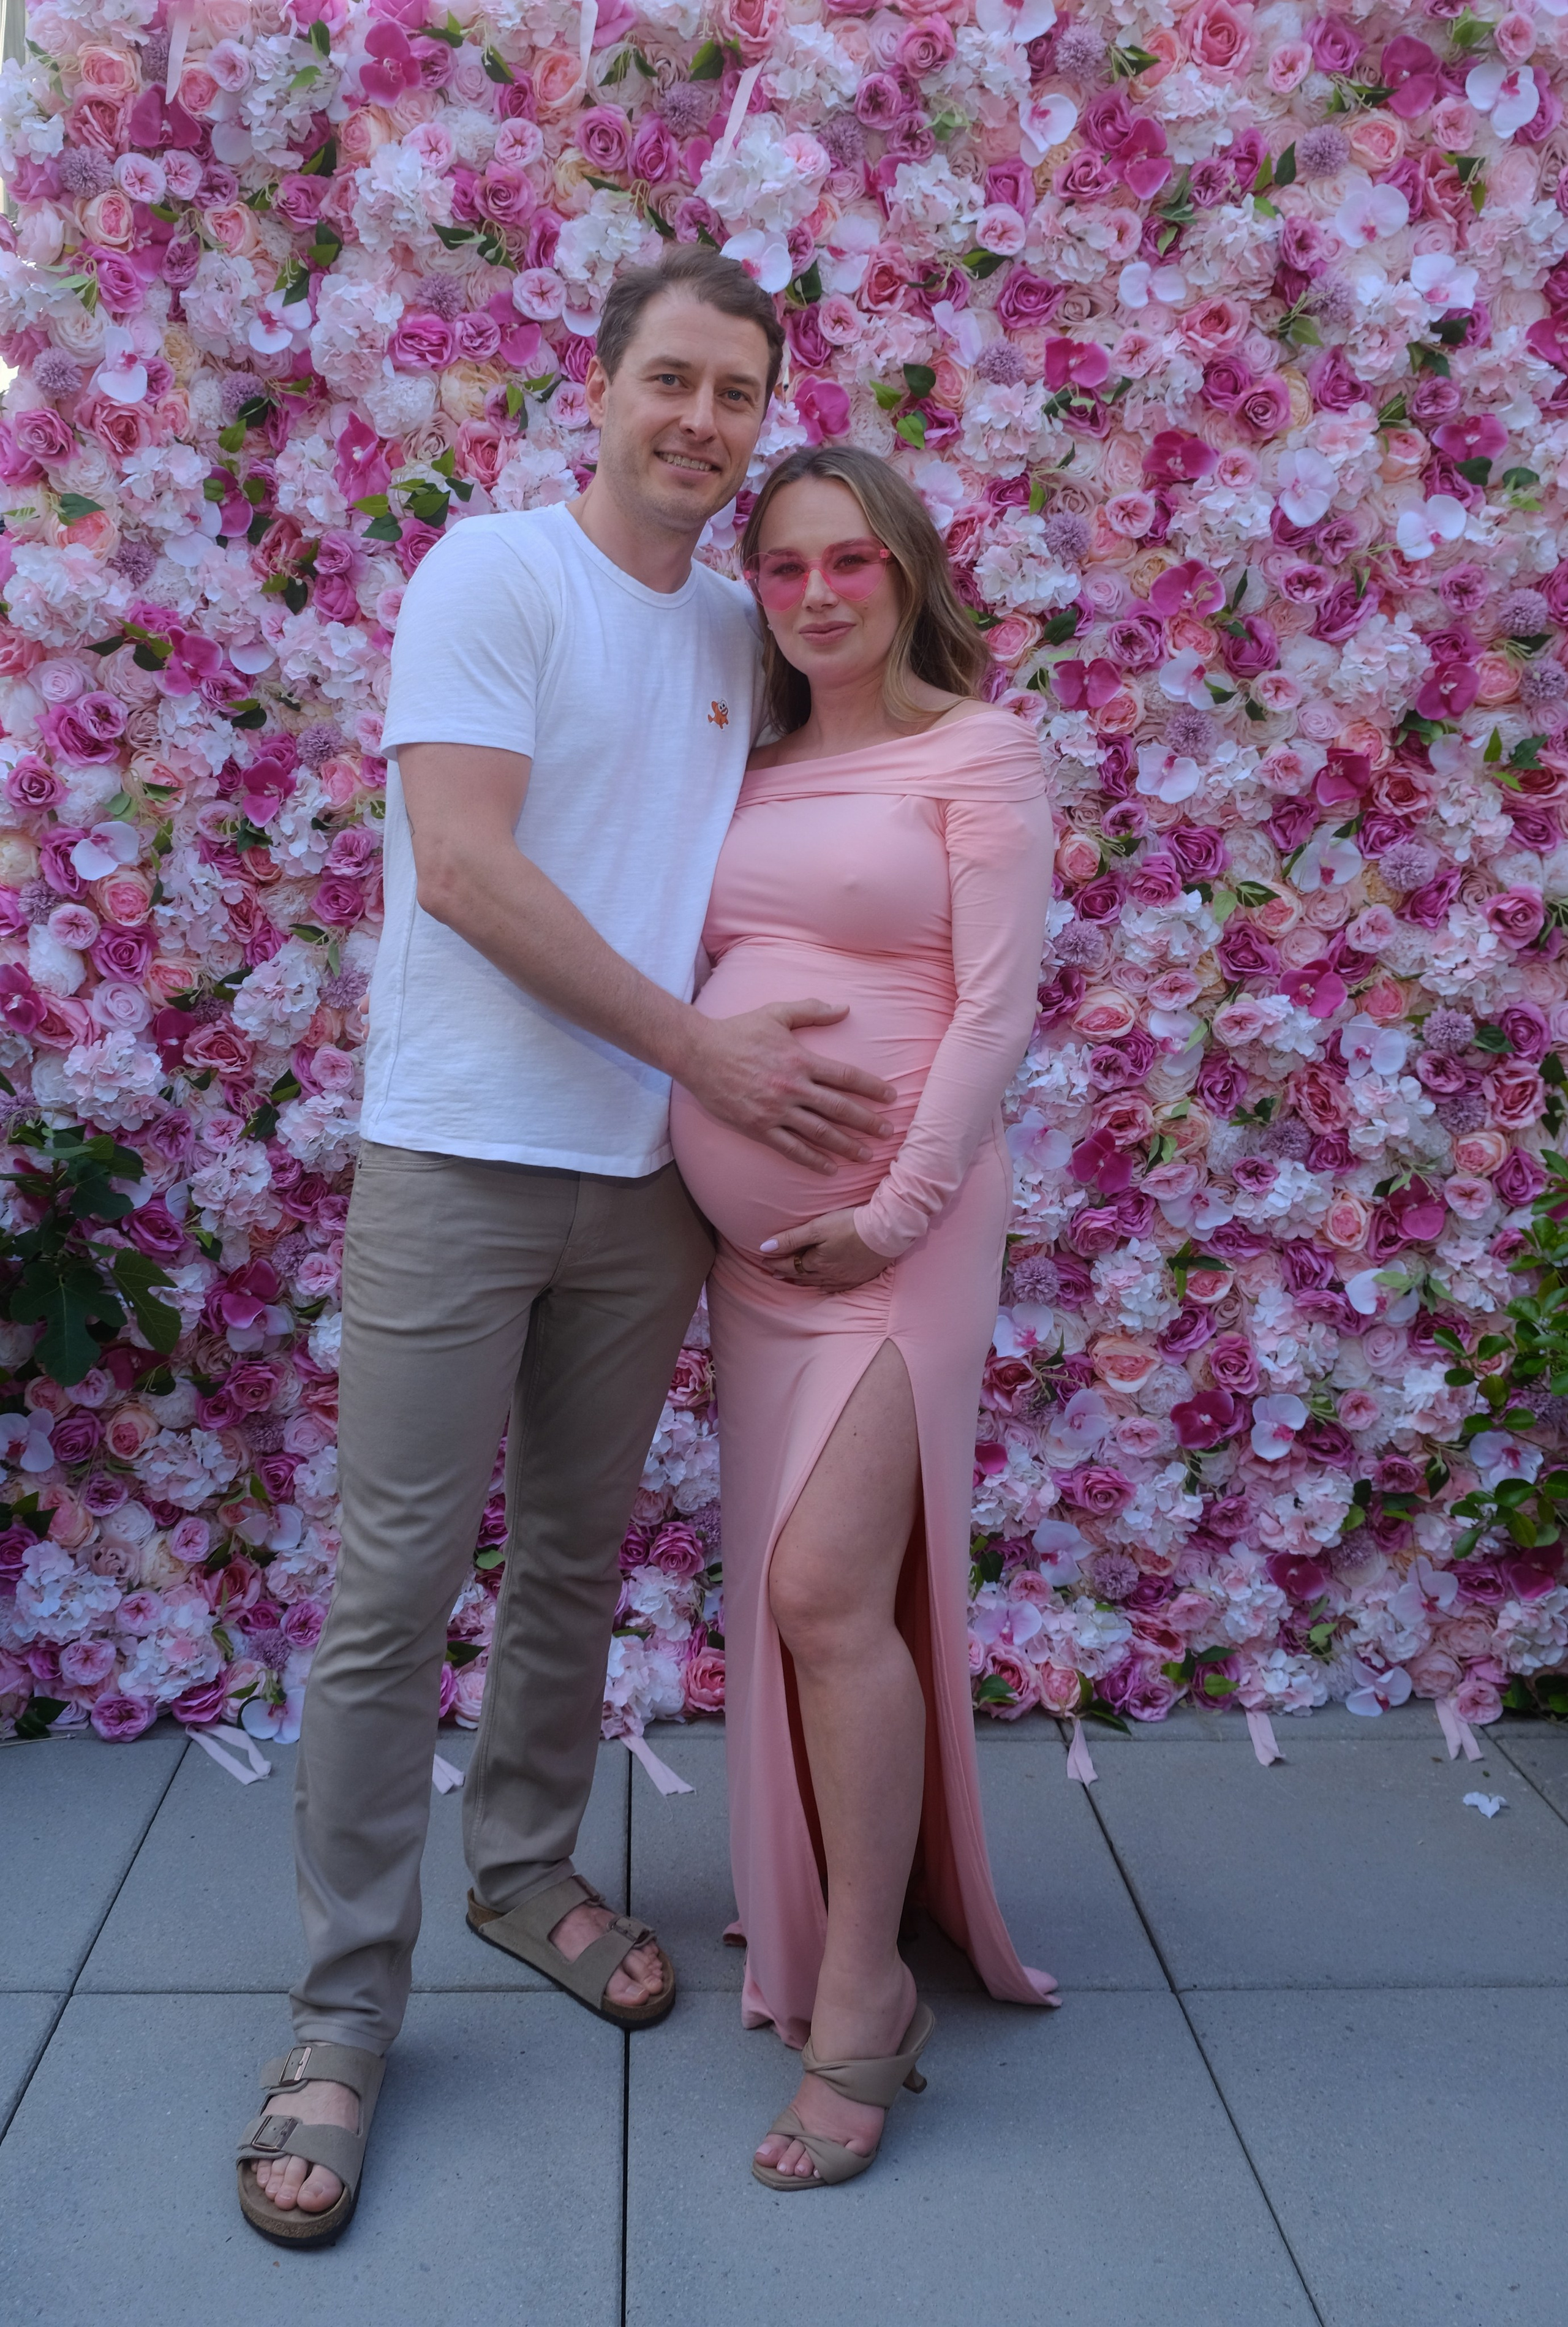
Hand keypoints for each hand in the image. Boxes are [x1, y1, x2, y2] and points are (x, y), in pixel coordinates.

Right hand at [680, 1002, 894, 1175]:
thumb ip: (812, 1010)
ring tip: (867, 1155)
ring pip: (819, 1133)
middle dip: (867, 1121)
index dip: (871, 1087)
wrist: (698, 1053)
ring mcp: (776, 1110)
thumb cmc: (738, 1031)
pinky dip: (812, 1160)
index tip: (891, 1097)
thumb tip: (845, 1008)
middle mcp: (793, 1087)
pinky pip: (791, 1148)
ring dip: (846, 1145)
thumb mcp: (776, 1013)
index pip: (845, 1076)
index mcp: (800, 1060)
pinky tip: (829, 1169)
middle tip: (888, 1133)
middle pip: (839, 1108)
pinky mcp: (758, 1127)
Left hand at [759, 1208, 890, 1291]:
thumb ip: (791, 1238)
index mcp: (817, 1263)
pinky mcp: (859, 1277)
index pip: (790, 1264)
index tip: (763, 1259)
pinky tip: (822, 1286)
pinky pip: (836, 1288)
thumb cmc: (851, 1225)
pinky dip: (824, 1287)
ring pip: (817, 1283)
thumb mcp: (818, 1227)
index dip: (775, 1262)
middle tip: (772, 1270)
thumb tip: (765, 1248)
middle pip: (801, 1276)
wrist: (886, 1231)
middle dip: (785, 1272)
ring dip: (802, 1281)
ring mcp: (845, 1278)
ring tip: (792, 1279)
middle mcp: (829, 1275)